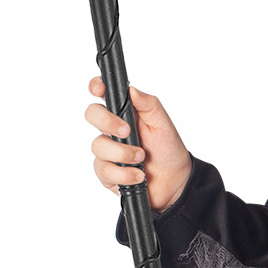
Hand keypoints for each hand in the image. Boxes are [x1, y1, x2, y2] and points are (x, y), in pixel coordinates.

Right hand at [86, 82, 192, 212]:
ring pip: (98, 146)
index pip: (104, 93)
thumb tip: (132, 90)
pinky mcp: (107, 172)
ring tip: (141, 157)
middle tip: (126, 131)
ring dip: (122, 153)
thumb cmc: (168, 149)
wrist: (175, 181)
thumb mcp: (163, 124)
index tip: (99, 89)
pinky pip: (104, 170)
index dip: (96, 86)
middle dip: (107, 122)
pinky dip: (123, 173)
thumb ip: (149, 104)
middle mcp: (112, 129)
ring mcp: (108, 150)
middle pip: (92, 114)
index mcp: (125, 112)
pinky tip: (138, 175)